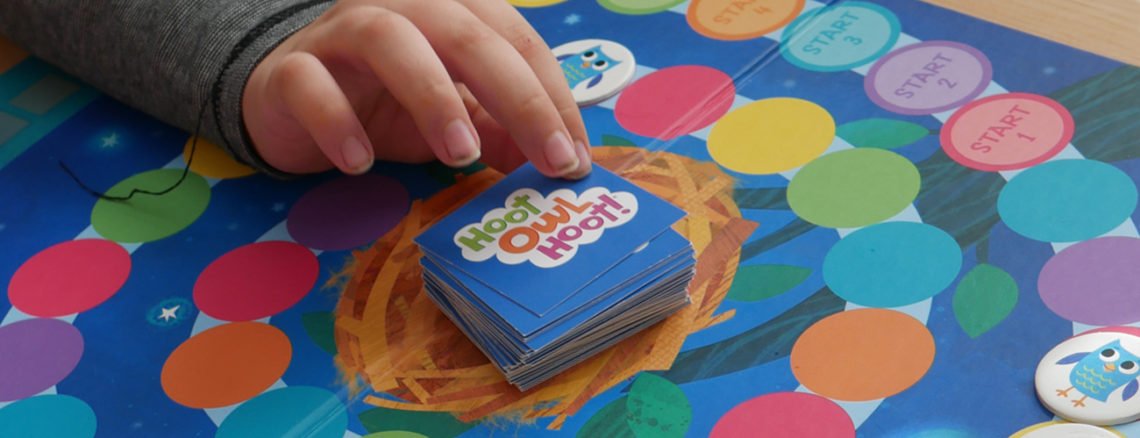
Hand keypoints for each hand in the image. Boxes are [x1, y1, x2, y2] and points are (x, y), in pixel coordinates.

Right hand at [242, 0, 591, 178]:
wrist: (289, 100)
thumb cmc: (384, 102)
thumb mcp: (455, 119)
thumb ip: (502, 132)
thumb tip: (559, 162)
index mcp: (453, 11)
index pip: (516, 42)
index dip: (553, 98)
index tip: (575, 160)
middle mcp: (401, 7)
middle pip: (466, 35)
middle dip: (517, 98)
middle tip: (548, 160)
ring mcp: (341, 33)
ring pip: (389, 40)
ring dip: (432, 96)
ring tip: (460, 155)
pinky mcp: (290, 68)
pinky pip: (309, 84)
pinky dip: (336, 121)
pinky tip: (361, 163)